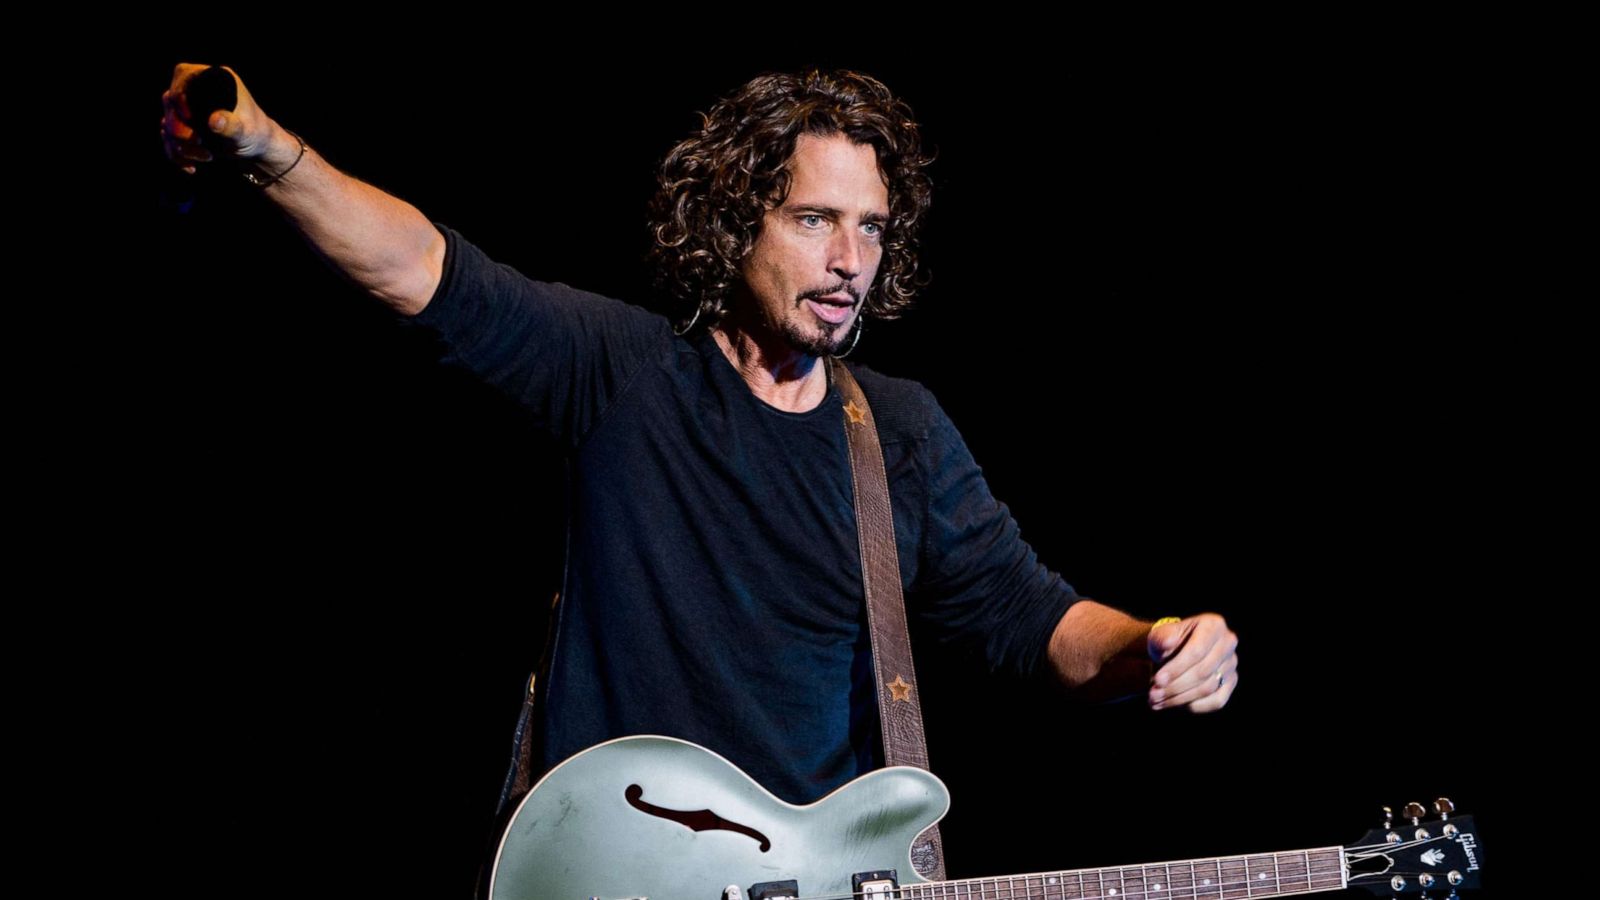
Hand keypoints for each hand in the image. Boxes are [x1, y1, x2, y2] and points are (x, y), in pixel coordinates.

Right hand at [160, 63, 275, 173]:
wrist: (255, 148)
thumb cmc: (256, 133)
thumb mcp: (247, 131)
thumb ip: (232, 126)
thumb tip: (214, 121)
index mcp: (214, 78)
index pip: (183, 74)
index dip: (180, 96)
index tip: (190, 119)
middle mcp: (197, 88)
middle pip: (169, 101)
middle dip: (179, 128)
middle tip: (199, 144)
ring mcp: (187, 107)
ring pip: (167, 122)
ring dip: (180, 145)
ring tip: (207, 157)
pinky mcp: (182, 124)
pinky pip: (168, 138)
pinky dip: (176, 154)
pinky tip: (191, 167)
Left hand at [1146, 613, 1236, 712]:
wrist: (1175, 650)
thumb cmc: (1167, 641)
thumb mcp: (1160, 635)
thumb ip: (1162, 638)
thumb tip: (1168, 643)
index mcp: (1213, 625)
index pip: (1197, 651)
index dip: (1176, 668)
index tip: (1157, 680)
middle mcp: (1228, 643)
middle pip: (1203, 672)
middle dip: (1175, 686)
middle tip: (1153, 695)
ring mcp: (1232, 664)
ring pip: (1208, 688)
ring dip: (1180, 698)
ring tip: (1156, 701)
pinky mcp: (1231, 682)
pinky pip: (1217, 701)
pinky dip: (1195, 706)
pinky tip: (1174, 704)